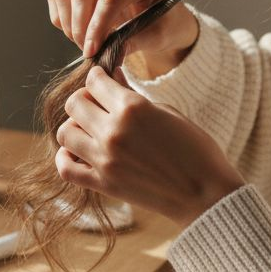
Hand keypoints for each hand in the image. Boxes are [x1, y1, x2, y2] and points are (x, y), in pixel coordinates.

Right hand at [47, 0, 198, 73]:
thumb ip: (135, 42)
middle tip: (89, 53)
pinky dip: (61, 20)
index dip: (97, 28)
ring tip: (85, 44)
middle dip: (80, 29)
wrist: (162, 18)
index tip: (91, 52)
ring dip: (69, 25)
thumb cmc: (164, 25)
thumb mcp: (158, 37)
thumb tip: (110, 52)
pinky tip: (79, 33)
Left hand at [55, 66, 244, 226]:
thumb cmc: (195, 149)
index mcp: (132, 108)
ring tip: (90, 130)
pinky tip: (78, 152)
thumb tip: (111, 79)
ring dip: (75, 127)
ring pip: (65, 132)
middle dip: (85, 99)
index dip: (98, 78)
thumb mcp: (168, 112)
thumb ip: (134, 97)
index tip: (104, 82)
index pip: (94, 81)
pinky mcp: (103, 184)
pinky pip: (66, 167)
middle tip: (98, 105)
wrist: (205, 194)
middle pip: (74, 103)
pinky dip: (66, 157)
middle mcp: (113, 131)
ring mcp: (105, 159)